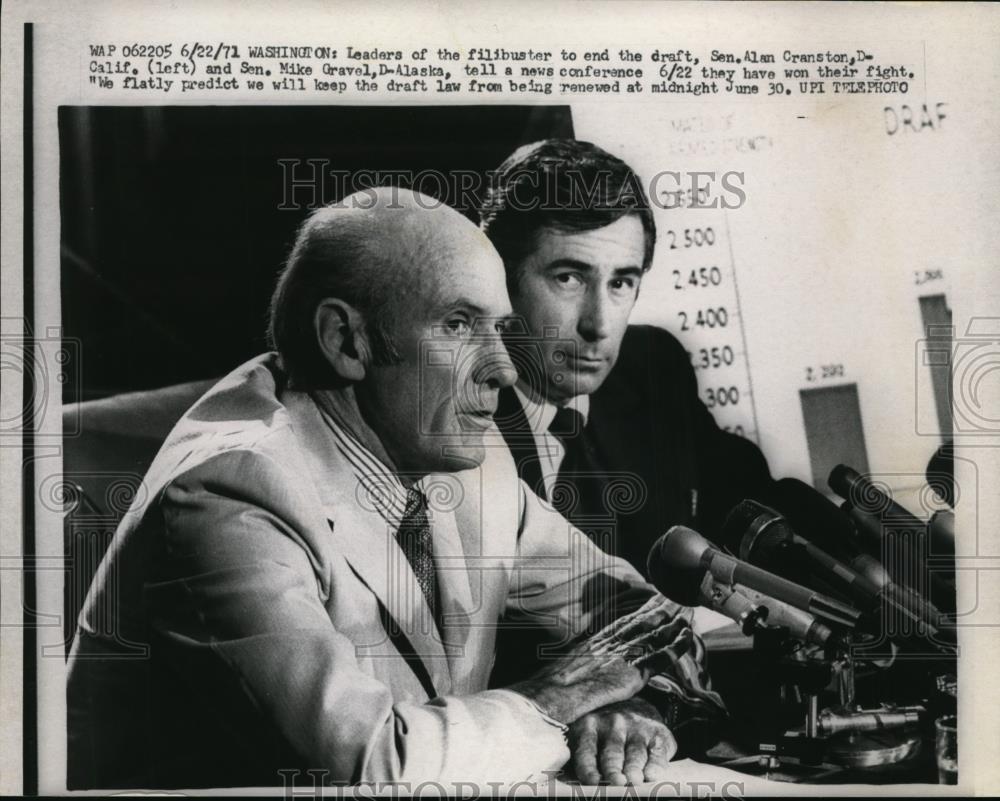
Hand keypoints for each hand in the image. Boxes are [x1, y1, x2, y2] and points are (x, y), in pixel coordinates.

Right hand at [510, 594, 690, 724]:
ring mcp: (623, 656)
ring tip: (690, 607)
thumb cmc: (555, 684)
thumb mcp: (572, 662)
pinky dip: (674, 645)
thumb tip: (591, 656)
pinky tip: (687, 636)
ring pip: (655, 633)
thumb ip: (588, 657)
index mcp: (600, 640)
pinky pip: (658, 657)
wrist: (550, 693)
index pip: (629, 619)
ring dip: (675, 619)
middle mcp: (614, 643)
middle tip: (681, 593)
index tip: (658, 596)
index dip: (646, 607)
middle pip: (645, 620)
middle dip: (664, 606)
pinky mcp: (631, 673)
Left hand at [569, 698, 676, 785]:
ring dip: (633, 768)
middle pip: (612, 753)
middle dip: (613, 770)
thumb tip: (581, 785)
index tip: (592, 782)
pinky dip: (655, 764)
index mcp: (589, 727)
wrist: (637, 708)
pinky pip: (657, 751)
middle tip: (616, 782)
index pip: (586, 752)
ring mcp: (637, 728)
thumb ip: (584, 760)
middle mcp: (613, 725)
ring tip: (633, 780)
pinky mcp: (658, 734)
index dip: (588, 768)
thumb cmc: (606, 735)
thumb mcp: (590, 738)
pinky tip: (652, 774)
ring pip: (635, 753)